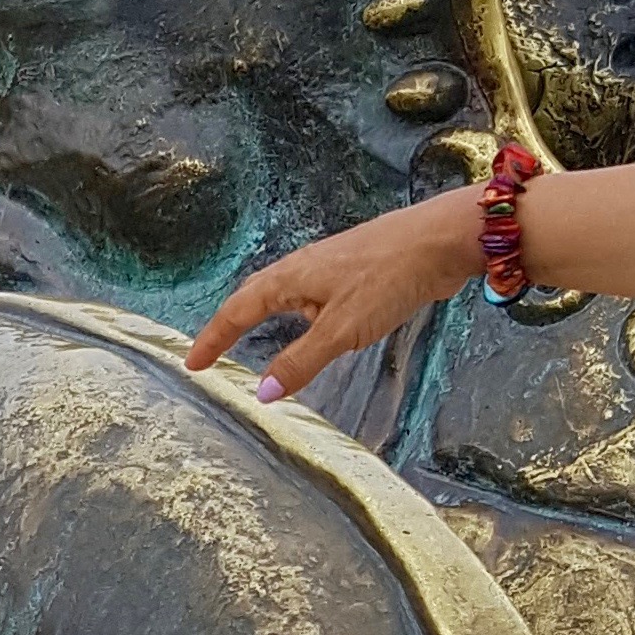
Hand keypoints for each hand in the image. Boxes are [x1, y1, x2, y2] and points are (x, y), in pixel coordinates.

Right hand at [184, 187, 481, 399]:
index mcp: (288, 278)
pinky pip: (307, 294)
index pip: (237, 312)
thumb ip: (301, 361)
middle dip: (229, 324)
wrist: (441, 240)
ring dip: (260, 315)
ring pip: (281, 293)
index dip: (213, 339)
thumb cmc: (387, 279)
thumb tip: (262, 393)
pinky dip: (293, 312)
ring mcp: (328, 267)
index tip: (193, 364)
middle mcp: (301, 268)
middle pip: (252, 296)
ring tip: (248, 337)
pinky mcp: (353, 270)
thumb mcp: (341, 330)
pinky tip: (309, 321)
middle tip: (211, 352)